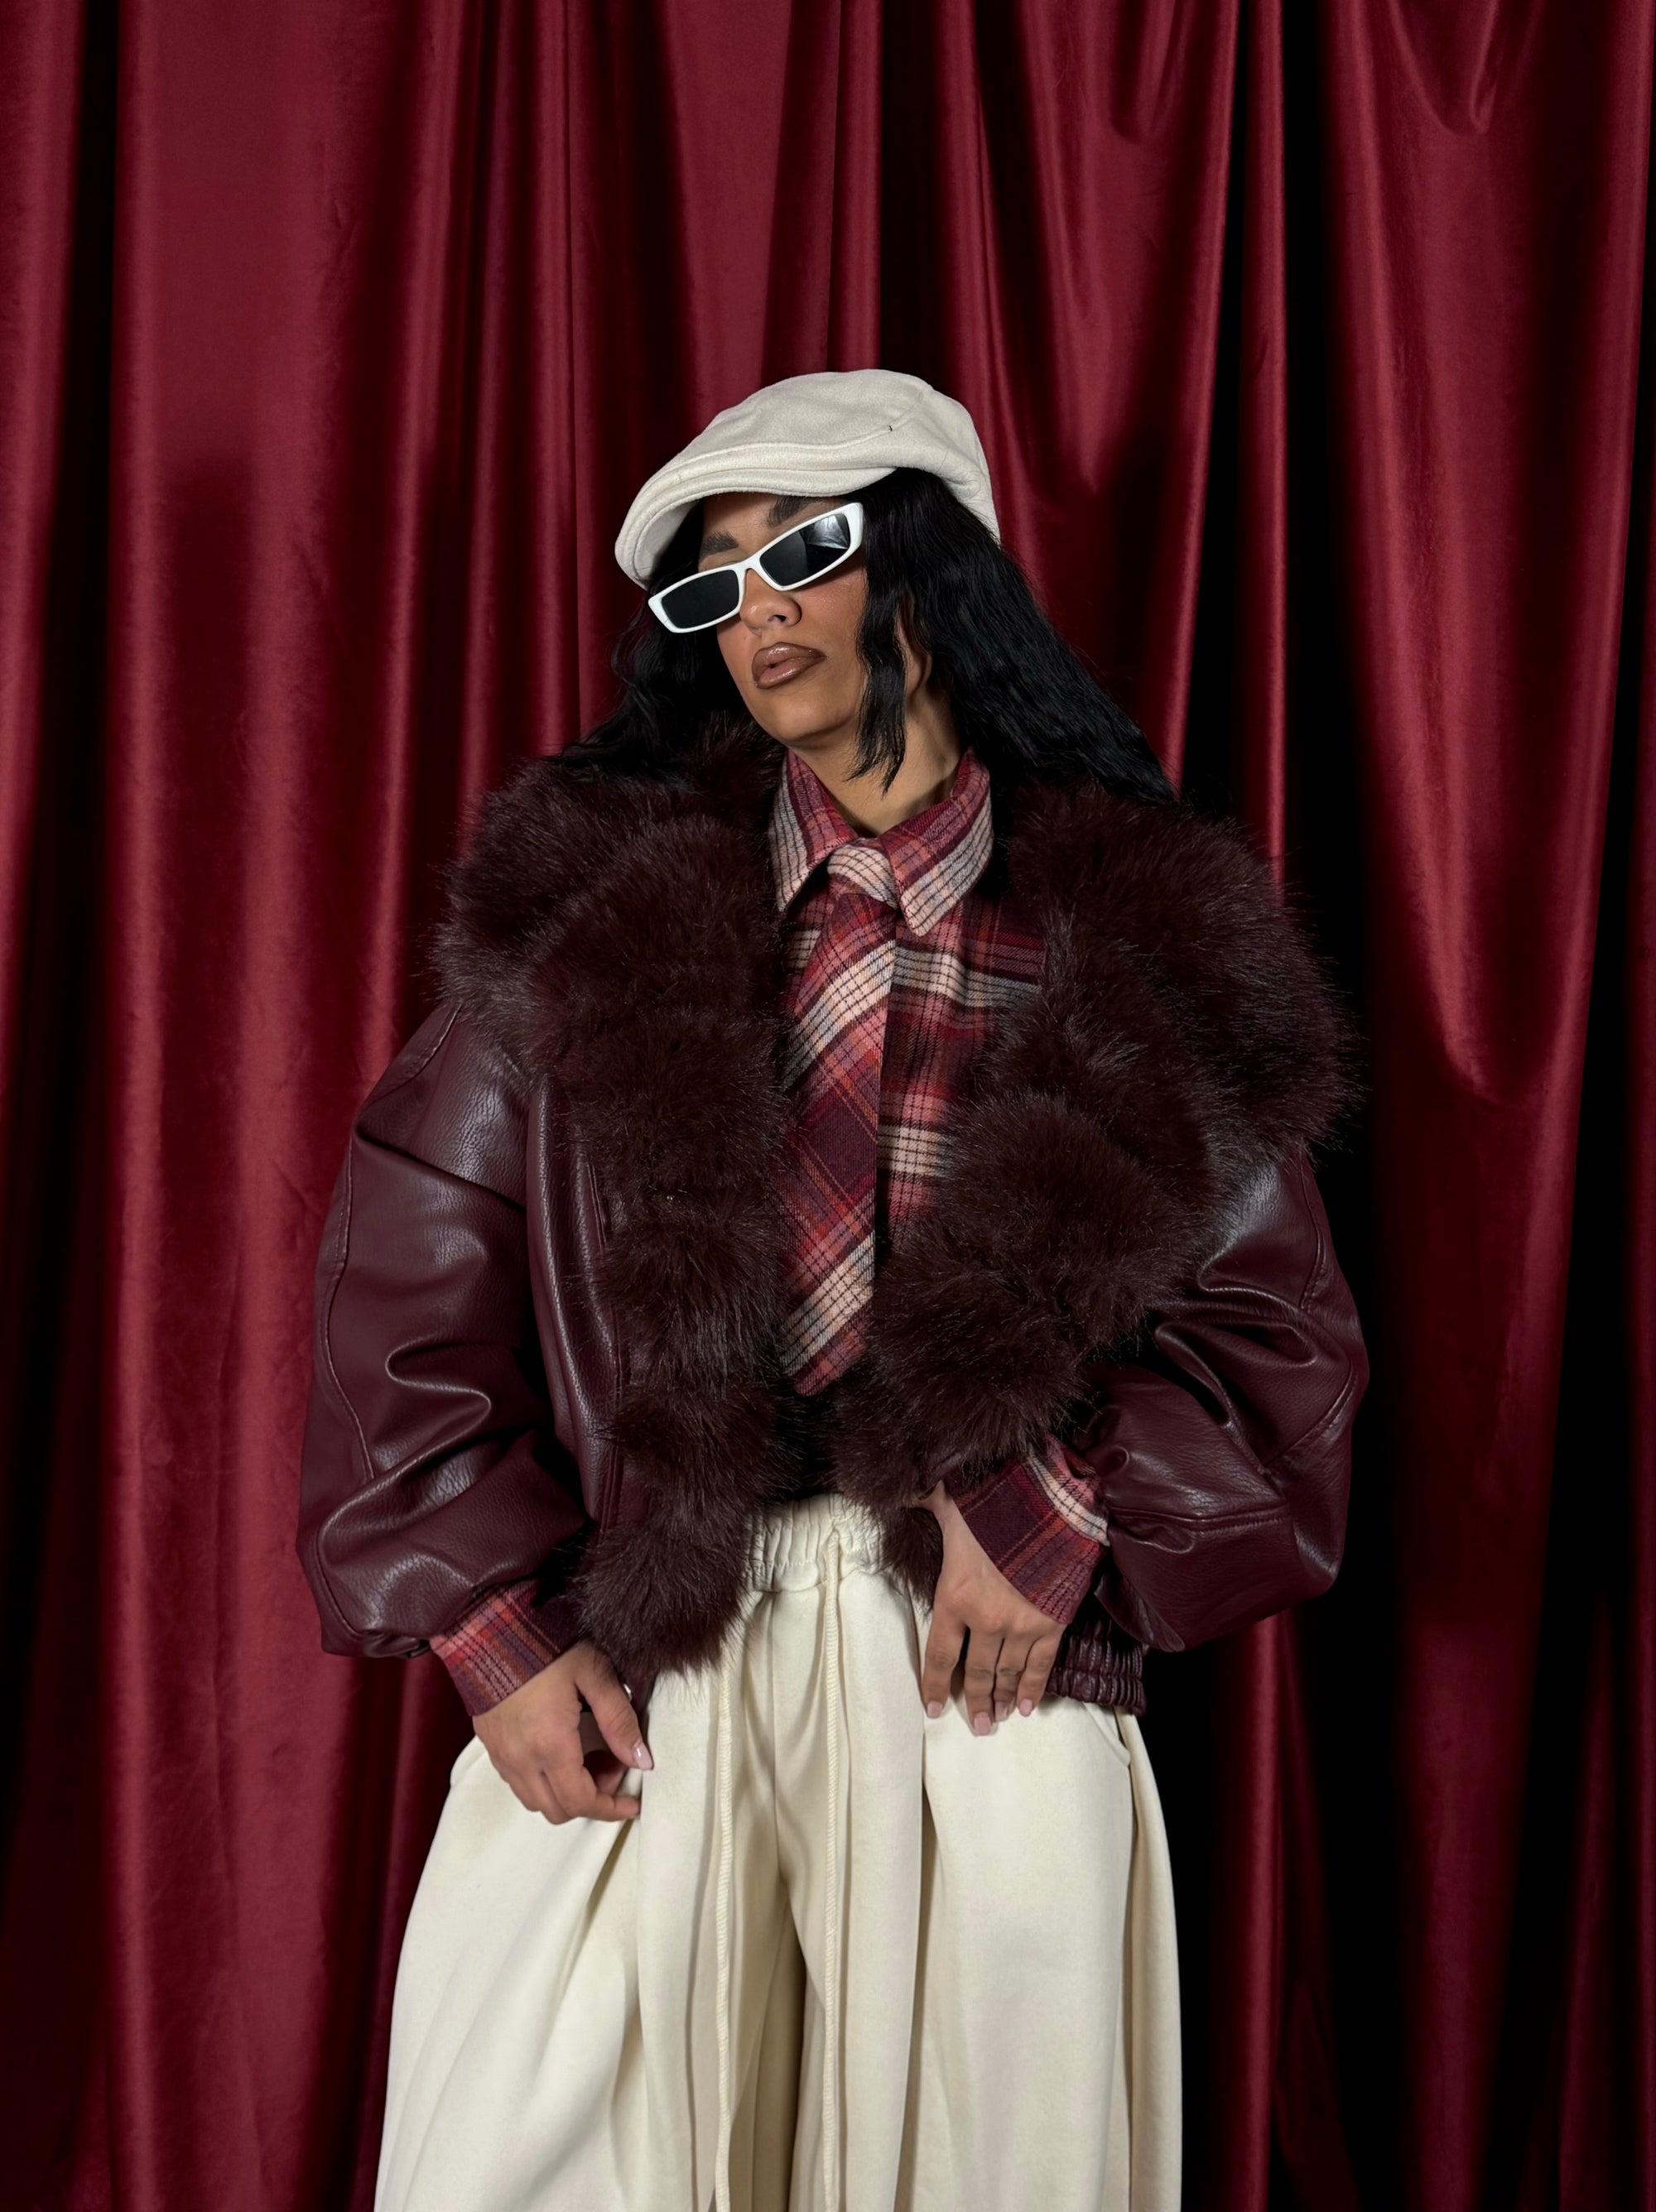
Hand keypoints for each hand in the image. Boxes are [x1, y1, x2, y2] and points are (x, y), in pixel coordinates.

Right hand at [473, 1638, 652, 1823]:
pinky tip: (560, 1747)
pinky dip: (543, 1780)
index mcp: (550, 1744)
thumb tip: (640, 1759)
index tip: (632, 1802)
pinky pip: (517, 1782)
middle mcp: (521, 1759)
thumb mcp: (594, 1673)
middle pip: (559, 1810)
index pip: (581, 1801)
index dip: (610, 1808)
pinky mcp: (490, 1745)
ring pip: (535, 1800)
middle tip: (612, 1762)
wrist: (491, 1625)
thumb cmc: (545, 1643)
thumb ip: (619, 1719)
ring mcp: (501, 1754)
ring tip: (587, 1754)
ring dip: (565, 1791)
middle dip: (591, 1797)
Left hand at [916, 1480, 1065, 1730]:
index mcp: (955, 1596)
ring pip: (1009, 1673)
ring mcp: (1021, 1625)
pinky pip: (1042, 1664)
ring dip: (1004, 1698)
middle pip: (978, 1671)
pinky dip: (1035, 1687)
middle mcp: (986, 1619)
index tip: (933, 1707)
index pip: (940, 1654)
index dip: (935, 1684)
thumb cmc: (995, 1504)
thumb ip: (923, 1499)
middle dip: (976, 1700)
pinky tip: (1029, 1706)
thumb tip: (900, 1488)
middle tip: (978, 1725)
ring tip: (1000, 1718)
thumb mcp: (949, 1501)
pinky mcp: (1052, 1622)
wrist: (1050, 1505)